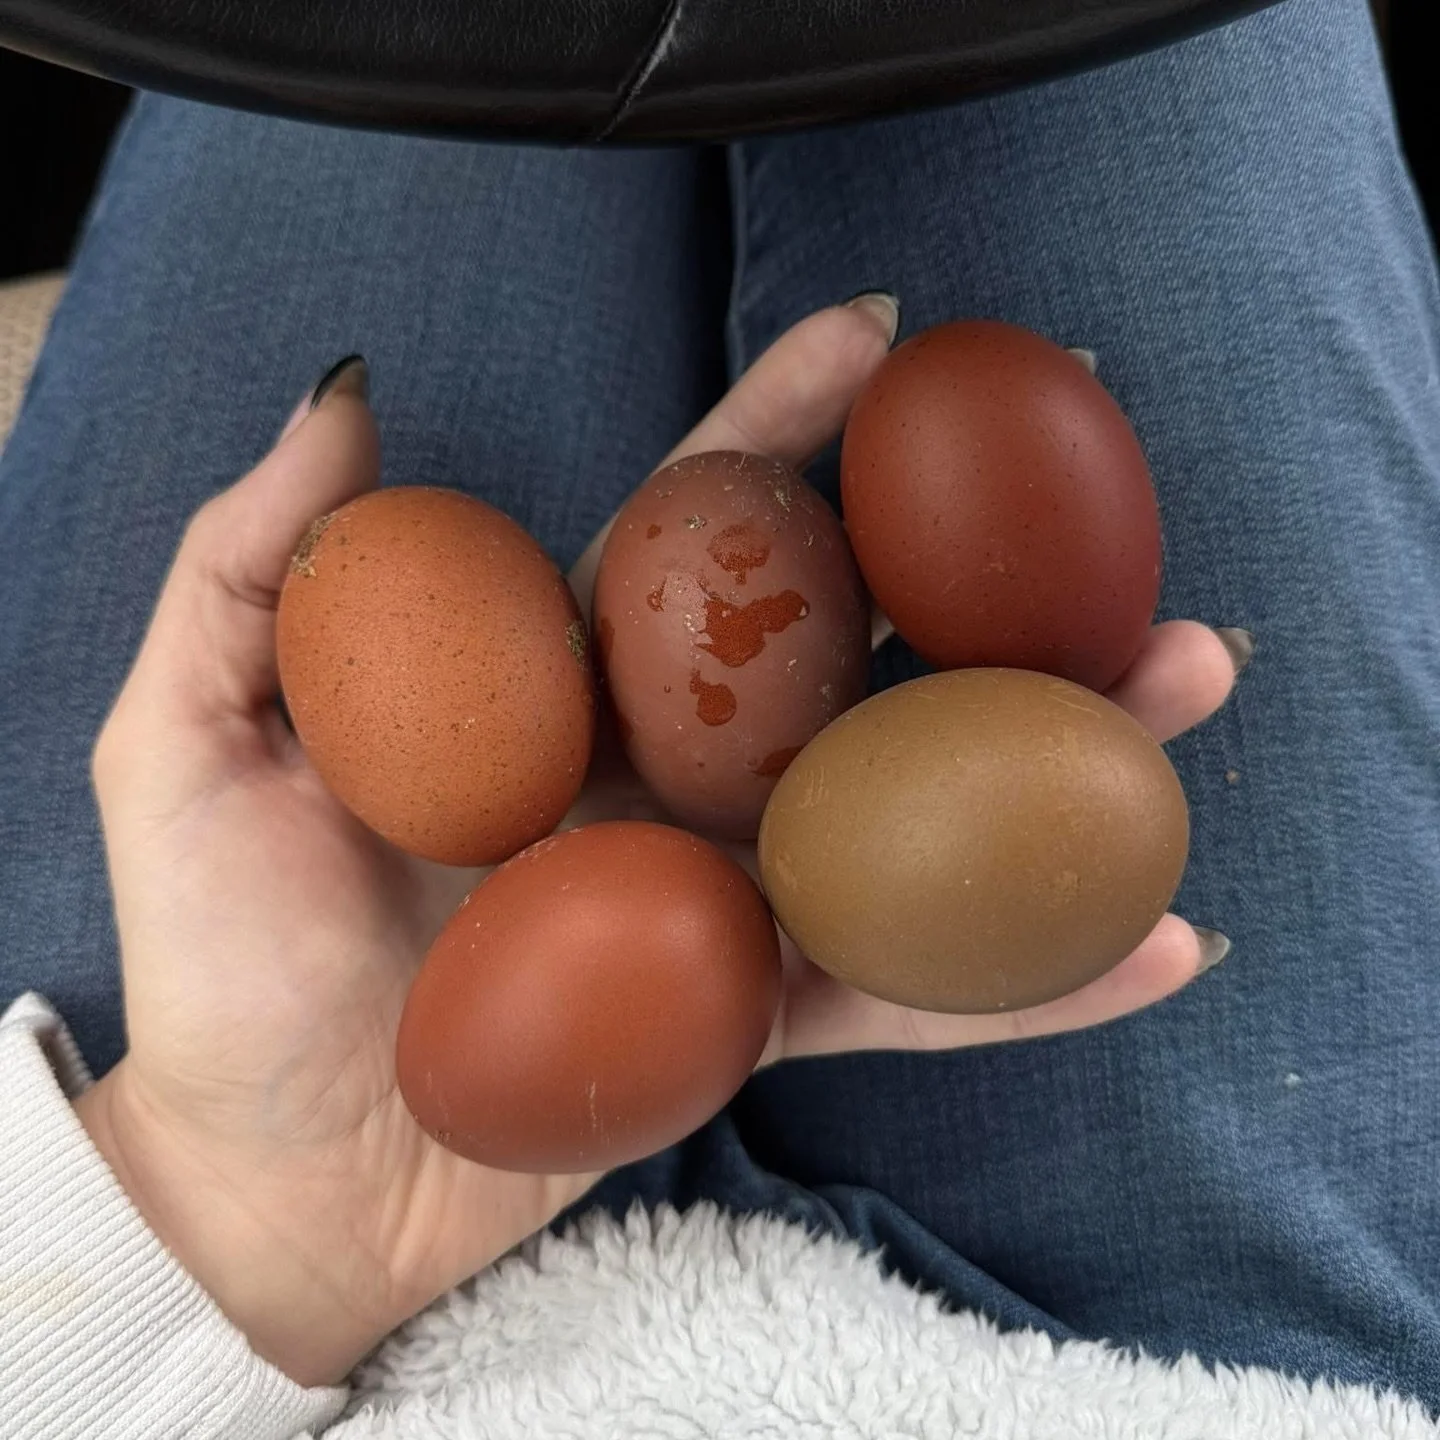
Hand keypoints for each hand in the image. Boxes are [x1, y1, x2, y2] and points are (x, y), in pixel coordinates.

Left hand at [74, 303, 1238, 1390]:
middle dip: (980, 589)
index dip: (784, 430)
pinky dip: (1021, 981)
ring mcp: (720, 896)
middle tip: (1110, 538)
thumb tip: (347, 396)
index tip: (882, 343)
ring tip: (1183, 690)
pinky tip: (1152, 945)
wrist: (266, 1173)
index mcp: (559, 691)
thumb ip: (254, 569)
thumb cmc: (219, 960)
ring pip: (911, 814)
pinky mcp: (748, 1021)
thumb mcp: (187, 744)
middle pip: (849, 662)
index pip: (691, 534)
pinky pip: (900, 995)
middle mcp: (662, 775)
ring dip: (1056, 756)